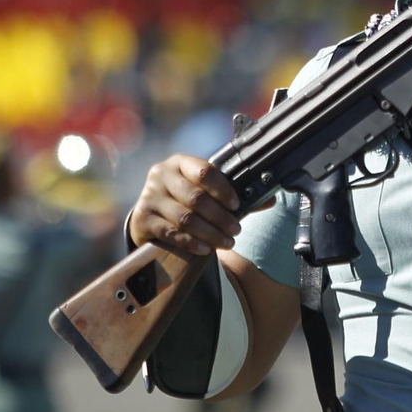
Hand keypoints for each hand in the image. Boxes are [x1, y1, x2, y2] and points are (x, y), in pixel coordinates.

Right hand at [126, 154, 241, 254]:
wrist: (150, 215)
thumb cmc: (184, 200)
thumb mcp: (204, 190)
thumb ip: (233, 196)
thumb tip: (269, 200)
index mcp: (180, 163)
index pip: (205, 171)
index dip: (223, 190)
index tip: (237, 205)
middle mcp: (161, 175)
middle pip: (196, 198)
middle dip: (220, 217)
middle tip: (236, 230)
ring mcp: (149, 196)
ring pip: (185, 218)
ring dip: (210, 233)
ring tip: (227, 242)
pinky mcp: (143, 218)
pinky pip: (171, 233)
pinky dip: (191, 242)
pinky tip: (206, 248)